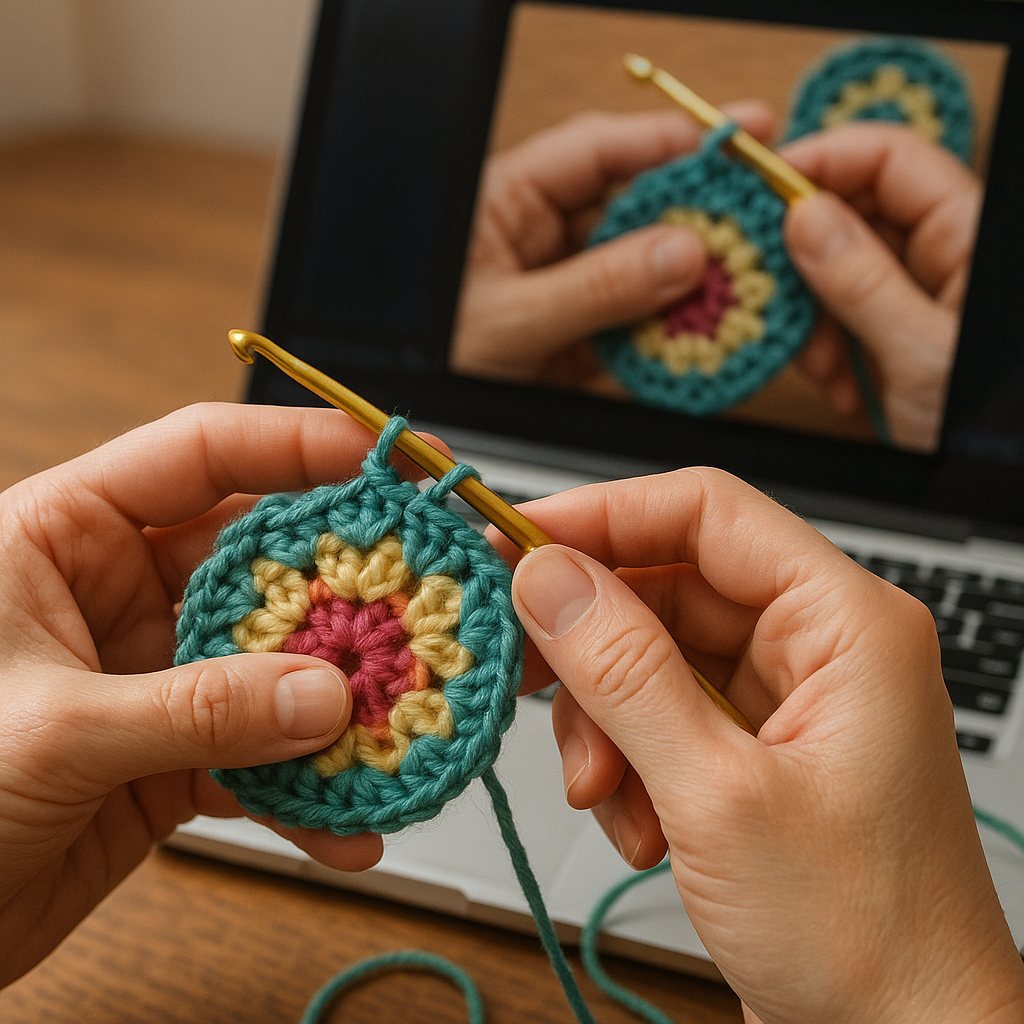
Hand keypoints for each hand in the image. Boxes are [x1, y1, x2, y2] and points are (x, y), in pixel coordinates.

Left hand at [0, 404, 390, 987]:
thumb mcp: (51, 730)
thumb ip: (195, 709)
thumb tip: (322, 698)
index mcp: (70, 537)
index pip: (199, 455)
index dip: (296, 446)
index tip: (382, 460)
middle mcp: (121, 596)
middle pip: (263, 565)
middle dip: (349, 586)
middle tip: (427, 596)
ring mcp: (155, 677)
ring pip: (275, 667)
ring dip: (342, 701)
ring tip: (407, 718)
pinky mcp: (172, 756)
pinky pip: (260, 760)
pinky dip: (307, 793)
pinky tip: (347, 823)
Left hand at [451, 105, 775, 387]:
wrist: (421, 429)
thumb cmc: (429, 355)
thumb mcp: (507, 319)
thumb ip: (595, 286)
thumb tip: (682, 253)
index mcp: (508, 203)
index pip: (598, 154)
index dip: (668, 142)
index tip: (734, 140)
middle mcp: (541, 238)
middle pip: (632, 207)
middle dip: (695, 213)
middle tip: (759, 216)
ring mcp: (564, 287)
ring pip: (641, 267)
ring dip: (691, 278)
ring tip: (747, 278)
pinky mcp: (575, 339)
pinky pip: (632, 323)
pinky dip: (669, 330)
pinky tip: (706, 330)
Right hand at [502, 470, 1023, 1023]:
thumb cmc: (867, 939)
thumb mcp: (718, 796)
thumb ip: (624, 676)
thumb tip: (548, 579)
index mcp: (845, 624)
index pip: (706, 513)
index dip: (603, 514)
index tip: (516, 539)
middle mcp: (815, 648)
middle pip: (666, 586)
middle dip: (592, 643)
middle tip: (522, 666)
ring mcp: (780, 702)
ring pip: (649, 657)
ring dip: (604, 720)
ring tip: (601, 788)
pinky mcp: (748, 752)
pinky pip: (657, 716)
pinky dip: (626, 763)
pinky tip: (641, 825)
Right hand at [782, 123, 981, 452]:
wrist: (998, 477)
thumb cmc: (990, 421)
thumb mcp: (922, 353)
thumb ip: (861, 281)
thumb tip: (803, 218)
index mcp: (967, 235)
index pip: (889, 159)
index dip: (823, 161)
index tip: (760, 189)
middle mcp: (942, 256)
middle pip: (855, 215)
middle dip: (805, 258)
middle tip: (771, 291)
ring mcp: (916, 296)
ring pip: (839, 273)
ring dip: (813, 319)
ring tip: (819, 365)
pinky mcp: (895, 335)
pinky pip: (844, 320)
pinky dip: (828, 352)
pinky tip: (841, 387)